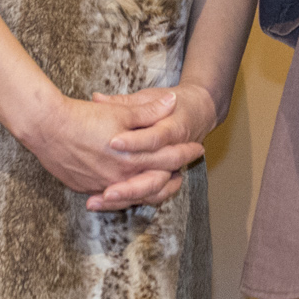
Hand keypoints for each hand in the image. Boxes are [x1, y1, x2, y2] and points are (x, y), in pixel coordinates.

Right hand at [11, 90, 206, 200]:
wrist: (46, 128)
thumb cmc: (83, 117)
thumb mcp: (121, 111)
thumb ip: (149, 111)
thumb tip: (171, 103)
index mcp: (132, 157)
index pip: (169, 158)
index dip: (185, 152)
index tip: (197, 147)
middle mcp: (121, 176)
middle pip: (157, 182)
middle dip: (174, 177)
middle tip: (184, 173)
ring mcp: (103, 185)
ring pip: (136, 195)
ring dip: (153, 190)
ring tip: (163, 184)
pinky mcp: (87, 187)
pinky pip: (114, 196)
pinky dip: (127, 194)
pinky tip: (130, 188)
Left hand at [89, 84, 218, 210]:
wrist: (201, 112)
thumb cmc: (175, 104)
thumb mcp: (151, 97)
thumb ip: (123, 102)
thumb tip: (96, 98)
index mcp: (174, 129)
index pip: (155, 139)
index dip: (134, 142)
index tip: (112, 143)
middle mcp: (173, 154)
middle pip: (156, 178)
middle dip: (130, 187)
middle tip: (107, 191)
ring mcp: (169, 169)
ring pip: (152, 192)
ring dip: (126, 198)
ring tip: (99, 200)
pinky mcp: (162, 177)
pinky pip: (147, 196)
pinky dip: (125, 201)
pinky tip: (99, 202)